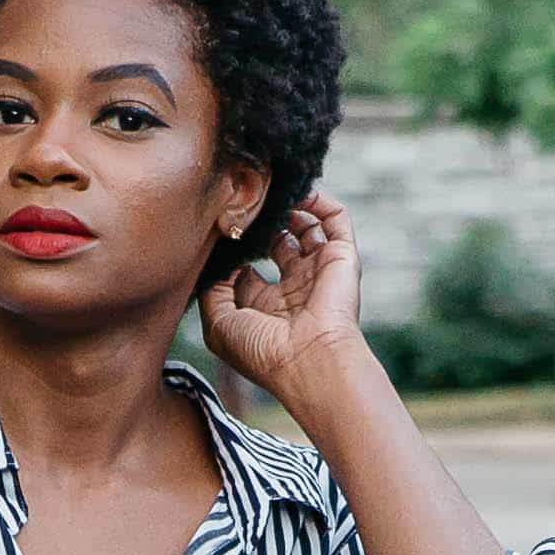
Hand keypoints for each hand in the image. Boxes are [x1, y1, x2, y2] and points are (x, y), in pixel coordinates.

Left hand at [196, 189, 368, 404]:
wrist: (309, 362)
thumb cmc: (263, 352)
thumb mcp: (218, 325)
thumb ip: (211, 290)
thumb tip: (219, 261)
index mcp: (267, 307)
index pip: (249, 269)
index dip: (235, 248)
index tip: (220, 228)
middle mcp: (295, 288)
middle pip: (278, 242)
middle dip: (261, 223)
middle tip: (245, 203)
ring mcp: (319, 272)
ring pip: (307, 227)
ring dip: (289, 208)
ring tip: (269, 192)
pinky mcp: (342, 258)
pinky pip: (336, 220)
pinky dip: (321, 201)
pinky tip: (298, 192)